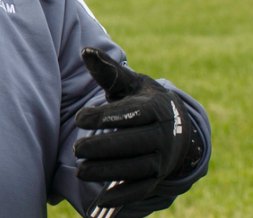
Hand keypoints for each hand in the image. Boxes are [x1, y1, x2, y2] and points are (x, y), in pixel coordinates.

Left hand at [72, 48, 204, 208]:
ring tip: (80, 170)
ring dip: (107, 171)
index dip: (106, 116)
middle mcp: (164, 134)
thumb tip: (85, 51)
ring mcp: (163, 159)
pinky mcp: (158, 178)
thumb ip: (107, 70)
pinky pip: (141, 189)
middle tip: (76, 149)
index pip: (132, 114)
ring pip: (136, 167)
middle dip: (104, 147)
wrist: (176, 126)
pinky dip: (122, 197)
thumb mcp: (129, 83)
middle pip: (134, 143)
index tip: (79, 118)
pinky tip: (100, 202)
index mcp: (157, 108)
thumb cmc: (142, 101)